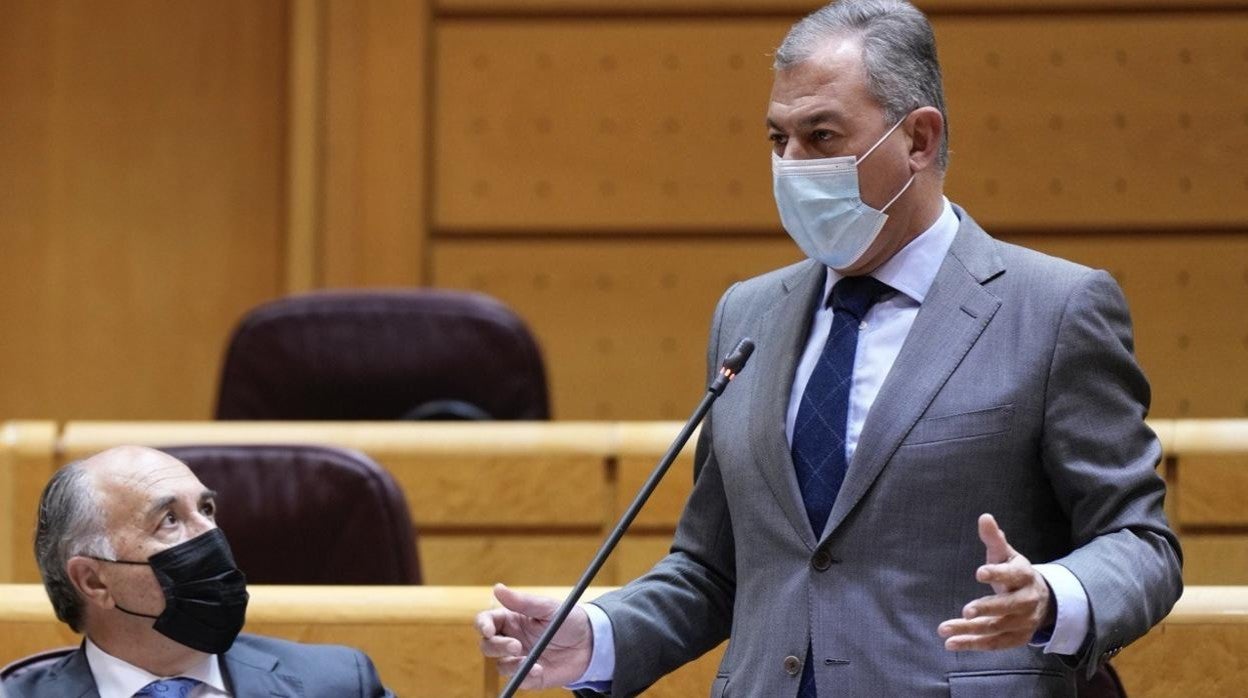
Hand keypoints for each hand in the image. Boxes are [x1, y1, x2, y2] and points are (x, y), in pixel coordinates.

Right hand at [475, 583, 593, 689]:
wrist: (591, 644)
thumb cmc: (568, 620)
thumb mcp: (548, 608)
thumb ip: (523, 601)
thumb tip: (497, 588)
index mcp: (512, 620)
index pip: (487, 621)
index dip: (483, 625)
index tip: (489, 629)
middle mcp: (512, 639)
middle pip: (488, 645)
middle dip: (496, 646)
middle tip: (516, 645)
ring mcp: (520, 659)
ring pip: (500, 665)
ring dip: (510, 664)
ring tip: (529, 661)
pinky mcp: (530, 676)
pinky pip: (519, 680)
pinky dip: (526, 676)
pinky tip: (540, 670)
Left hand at [938, 513, 1054, 650]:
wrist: (1043, 600)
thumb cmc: (1015, 573)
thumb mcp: (1007, 555)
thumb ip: (994, 539)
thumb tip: (985, 517)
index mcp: (1025, 576)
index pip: (1013, 575)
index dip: (997, 573)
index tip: (979, 572)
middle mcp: (1027, 601)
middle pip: (1008, 607)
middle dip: (987, 608)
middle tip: (965, 610)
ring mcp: (1023, 622)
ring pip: (997, 628)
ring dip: (970, 630)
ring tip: (944, 629)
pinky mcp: (1017, 638)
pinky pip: (995, 644)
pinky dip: (973, 644)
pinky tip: (952, 643)